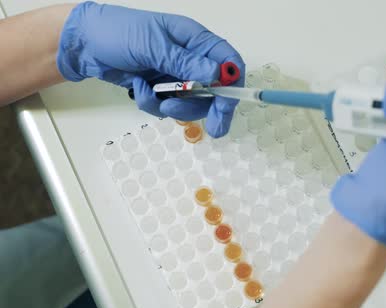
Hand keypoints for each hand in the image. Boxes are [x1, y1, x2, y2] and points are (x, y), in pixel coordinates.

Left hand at [57, 1, 244, 136]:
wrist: (83, 45)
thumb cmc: (116, 32)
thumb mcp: (152, 46)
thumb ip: (185, 63)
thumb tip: (215, 74)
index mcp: (193, 39)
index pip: (227, 60)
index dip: (233, 82)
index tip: (228, 103)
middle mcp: (189, 57)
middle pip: (216, 88)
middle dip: (212, 108)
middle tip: (215, 128)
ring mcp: (175, 74)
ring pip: (192, 102)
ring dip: (176, 108)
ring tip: (156, 98)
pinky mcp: (161, 88)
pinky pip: (169, 106)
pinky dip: (154, 104)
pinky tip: (139, 91)